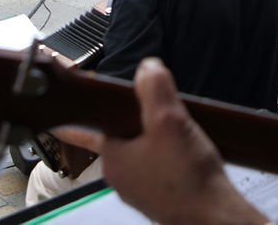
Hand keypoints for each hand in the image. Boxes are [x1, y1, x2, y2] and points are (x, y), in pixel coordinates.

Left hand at [53, 59, 265, 224]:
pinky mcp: (161, 195)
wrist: (214, 217)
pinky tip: (189, 151)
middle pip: (123, 135)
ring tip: (183, 132)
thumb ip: (154, 89)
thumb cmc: (187, 180)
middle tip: (161, 109)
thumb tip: (147, 68)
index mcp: (113, 158)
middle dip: (139, 120)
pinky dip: (171, 157)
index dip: (87, 114)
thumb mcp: (169, 121)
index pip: (87, 129)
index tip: (64, 113)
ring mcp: (141, 188)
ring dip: (158, 139)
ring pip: (142, 151)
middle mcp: (122, 176)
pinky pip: (159, 167)